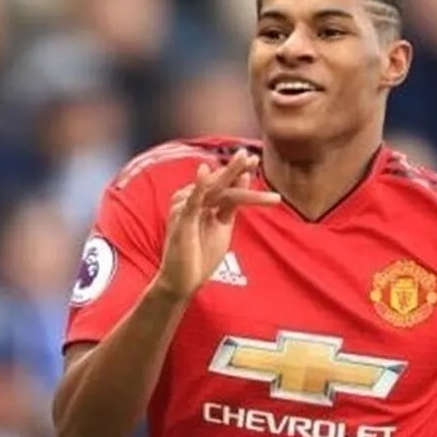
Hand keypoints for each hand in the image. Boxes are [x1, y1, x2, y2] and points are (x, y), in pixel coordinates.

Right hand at [152, 150, 279, 300]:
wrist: (183, 282)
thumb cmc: (200, 255)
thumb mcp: (222, 224)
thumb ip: (231, 204)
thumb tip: (245, 178)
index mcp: (201, 201)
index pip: (223, 184)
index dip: (239, 172)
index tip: (256, 160)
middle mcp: (191, 200)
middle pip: (218, 182)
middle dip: (235, 167)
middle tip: (251, 154)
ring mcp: (185, 209)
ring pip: (213, 189)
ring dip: (230, 174)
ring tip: (246, 161)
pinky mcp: (181, 221)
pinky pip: (191, 202)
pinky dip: (197, 187)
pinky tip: (204, 172)